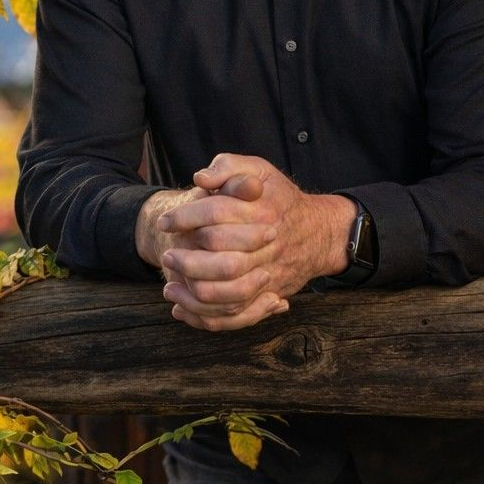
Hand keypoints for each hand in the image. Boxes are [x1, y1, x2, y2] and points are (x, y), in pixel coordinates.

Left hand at [151, 154, 355, 332]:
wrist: (317, 232)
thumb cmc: (280, 198)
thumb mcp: (260, 170)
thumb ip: (229, 166)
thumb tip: (201, 178)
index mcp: (262, 212)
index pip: (217, 213)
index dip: (185, 217)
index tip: (166, 221)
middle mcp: (268, 246)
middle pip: (224, 262)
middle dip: (188, 261)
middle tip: (167, 256)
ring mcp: (270, 275)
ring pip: (229, 296)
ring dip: (194, 294)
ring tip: (170, 285)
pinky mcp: (268, 297)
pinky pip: (236, 316)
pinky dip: (207, 317)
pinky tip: (183, 308)